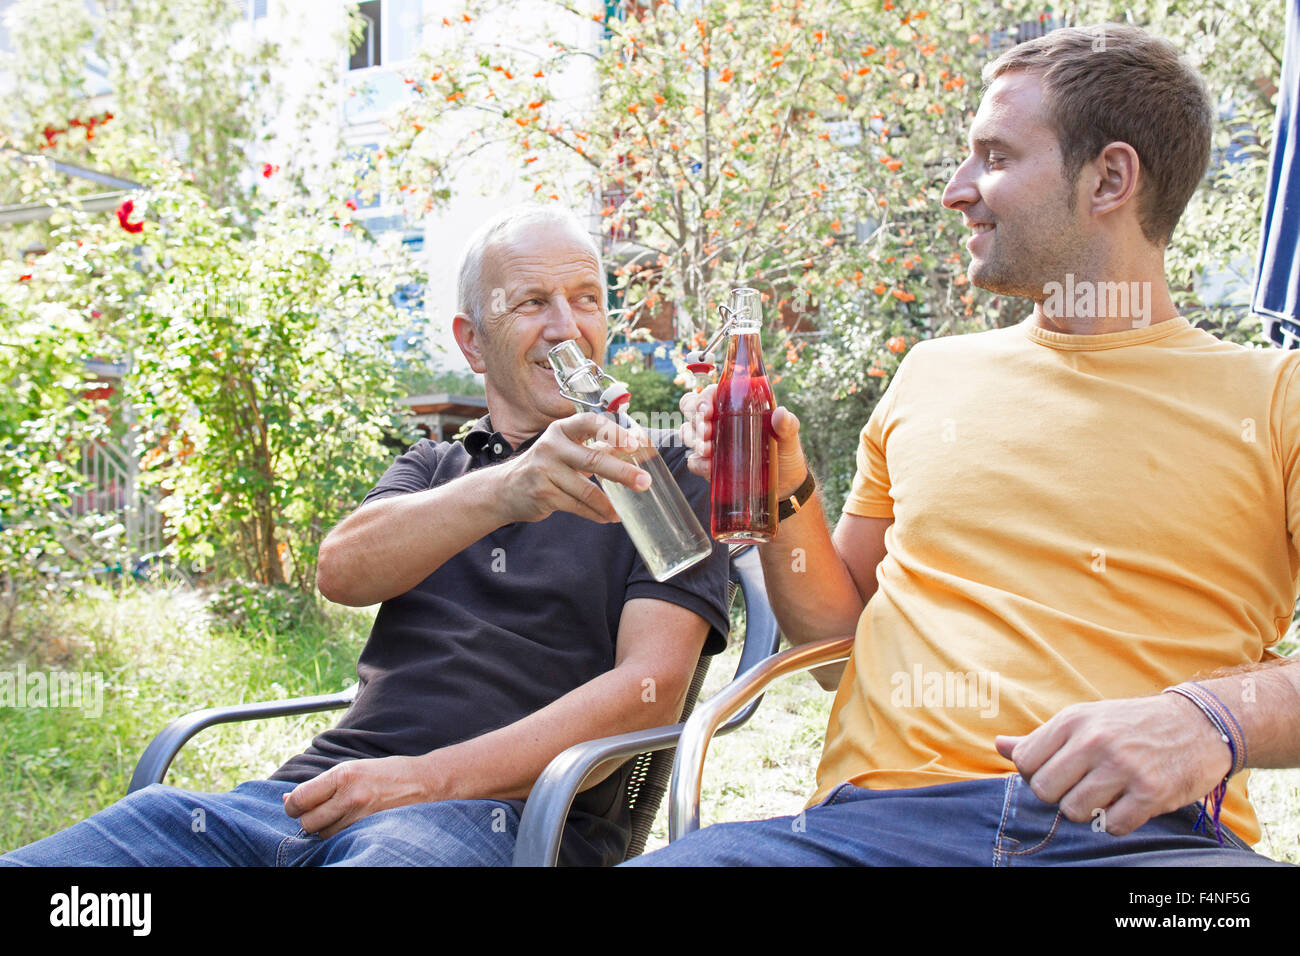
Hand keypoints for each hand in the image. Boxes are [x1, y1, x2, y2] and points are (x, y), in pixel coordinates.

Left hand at [283, 754, 433, 838]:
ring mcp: (361, 816)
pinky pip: (341, 840)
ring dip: (325, 829)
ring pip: (323, 835)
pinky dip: (340, 835)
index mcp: (343, 774)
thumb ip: (321, 784)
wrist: (424, 782)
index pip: (300, 799)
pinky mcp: (370, 830)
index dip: (292, 806)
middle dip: (308, 819)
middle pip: (308, 822)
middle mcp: (351, 796)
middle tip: (319, 812)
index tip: (297, 806)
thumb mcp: (353, 769)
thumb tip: (287, 798)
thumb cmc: (386, 773)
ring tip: (340, 816)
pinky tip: (350, 824)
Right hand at [495, 412, 649, 524]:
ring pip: (586, 490)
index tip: (635, 443)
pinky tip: (607, 516)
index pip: (590, 423)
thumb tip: (636, 447)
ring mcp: (545, 470)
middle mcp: (552, 446)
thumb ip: (596, 447)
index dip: (614, 432)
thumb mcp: (566, 449)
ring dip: (609, 503)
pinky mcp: (543, 493)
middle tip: (644, 482)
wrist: (506, 488)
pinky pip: (577, 506)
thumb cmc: (547, 465)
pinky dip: (595, 513)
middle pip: (593, 459)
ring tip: (623, 511)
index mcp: (562, 429)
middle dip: (622, 472)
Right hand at [679, 383, 809, 496]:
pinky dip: (698, 463)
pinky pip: (693, 461)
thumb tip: (781, 414)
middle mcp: (720, 422)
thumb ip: (788, 425)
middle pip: (691, 411)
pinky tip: (709, 466)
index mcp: (735, 407)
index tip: (708, 410)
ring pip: (688, 433)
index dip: (703, 398)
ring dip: (692, 439)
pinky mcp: (710, 465)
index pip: (710, 394)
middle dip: (695, 419)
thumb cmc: (786, 454)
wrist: (785, 486)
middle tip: (707, 431)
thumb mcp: (789, 437)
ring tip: (707, 449)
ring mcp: (713, 443)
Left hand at [994, 693, 1231, 836]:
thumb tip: (999, 745)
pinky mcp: (1151, 792)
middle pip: (1045, 791)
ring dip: (1089, 811)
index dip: (1037, 776)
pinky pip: (1114, 826)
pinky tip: (1129, 805)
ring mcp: (1123, 767)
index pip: (1025, 763)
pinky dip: (1118, 823)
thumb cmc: (1130, 725)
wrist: (1199, 724)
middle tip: (1083, 788)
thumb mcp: (1084, 720)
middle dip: (1060, 797)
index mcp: (1072, 721)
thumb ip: (1040, 738)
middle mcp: (1094, 741)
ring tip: (1107, 795)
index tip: (1059, 774)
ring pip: (1075, 811)